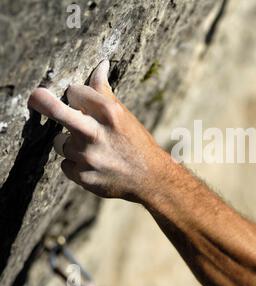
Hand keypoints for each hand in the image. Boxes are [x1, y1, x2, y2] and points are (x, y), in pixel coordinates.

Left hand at [28, 60, 166, 201]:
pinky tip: (94, 165)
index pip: (75, 92)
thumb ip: (105, 92)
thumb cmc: (137, 142)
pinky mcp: (82, 176)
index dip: (74, 94)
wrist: (150, 178)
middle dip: (41, 100)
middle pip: (57, 111)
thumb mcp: (124, 116)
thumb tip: (100, 65)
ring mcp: (87, 157)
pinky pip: (65, 164)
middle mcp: (96, 133)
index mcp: (110, 113)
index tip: (76, 97)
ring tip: (93, 148)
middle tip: (35, 96)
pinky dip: (76, 163)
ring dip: (70, 143)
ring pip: (60, 142)